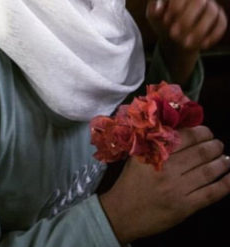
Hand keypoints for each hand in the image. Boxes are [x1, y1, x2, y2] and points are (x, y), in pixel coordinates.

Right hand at [100, 125, 229, 243]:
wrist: (123, 212)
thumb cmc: (130, 182)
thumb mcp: (137, 157)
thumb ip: (153, 142)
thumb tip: (176, 130)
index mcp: (154, 153)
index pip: (184, 137)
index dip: (201, 132)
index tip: (206, 131)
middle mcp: (167, 169)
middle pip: (200, 153)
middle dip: (214, 146)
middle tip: (218, 143)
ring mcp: (177, 189)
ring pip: (208, 171)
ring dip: (222, 163)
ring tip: (226, 158)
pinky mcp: (185, 207)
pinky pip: (210, 194)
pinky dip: (225, 185)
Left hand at [146, 0, 226, 84]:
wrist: (175, 37)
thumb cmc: (163, 22)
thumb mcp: (153, 16)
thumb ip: (154, 9)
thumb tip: (159, 7)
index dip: (176, 3)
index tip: (166, 19)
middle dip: (187, 17)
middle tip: (174, 33)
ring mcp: (211, 6)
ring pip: (211, 12)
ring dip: (199, 29)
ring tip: (185, 43)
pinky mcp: (220, 18)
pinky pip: (221, 23)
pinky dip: (212, 35)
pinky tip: (202, 45)